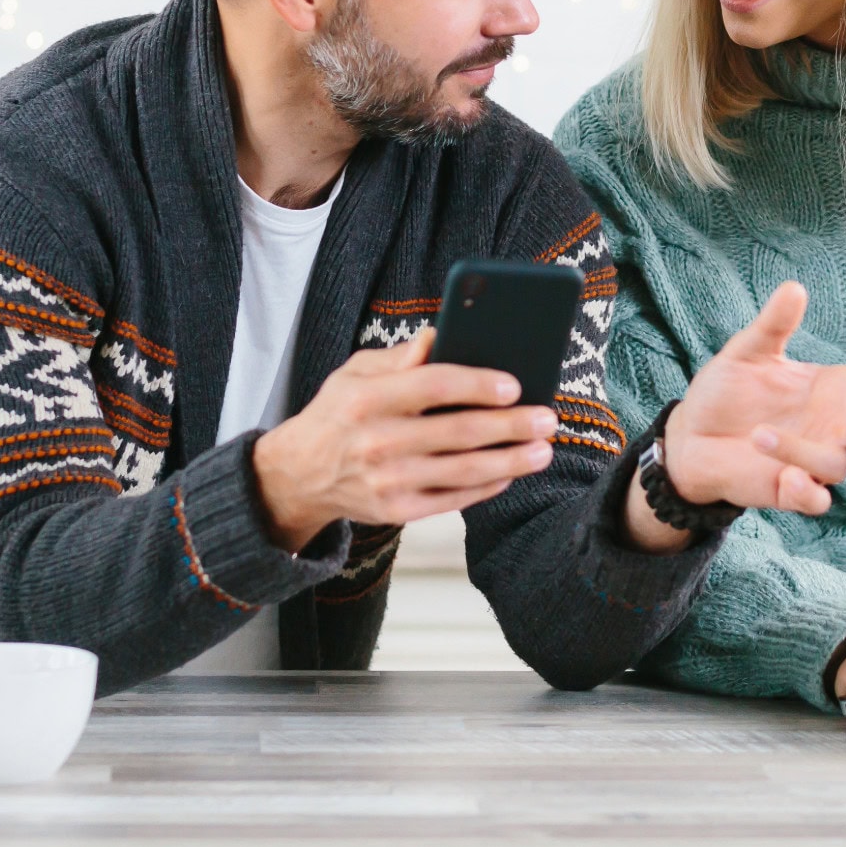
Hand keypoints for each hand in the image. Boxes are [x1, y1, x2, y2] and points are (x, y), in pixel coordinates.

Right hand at [251, 328, 556, 550]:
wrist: (299, 475)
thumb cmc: (338, 414)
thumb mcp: (355, 373)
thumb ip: (400, 357)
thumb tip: (439, 334)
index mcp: (368, 399)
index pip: (432, 385)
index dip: (477, 384)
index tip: (514, 384)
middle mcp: (377, 441)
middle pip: (458, 433)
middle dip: (510, 426)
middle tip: (547, 418)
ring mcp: (387, 481)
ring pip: (462, 471)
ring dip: (510, 461)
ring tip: (542, 449)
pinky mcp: (396, 511)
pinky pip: (452, 500)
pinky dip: (486, 487)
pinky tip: (511, 472)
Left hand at [664, 281, 845, 513]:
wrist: (693, 437)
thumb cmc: (728, 390)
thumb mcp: (748, 352)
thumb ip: (774, 325)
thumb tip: (794, 288)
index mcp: (834, 387)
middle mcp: (835, 427)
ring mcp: (816, 461)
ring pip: (834, 463)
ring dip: (802, 450)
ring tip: (760, 434)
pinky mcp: (792, 491)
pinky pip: (813, 498)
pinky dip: (806, 491)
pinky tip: (789, 479)